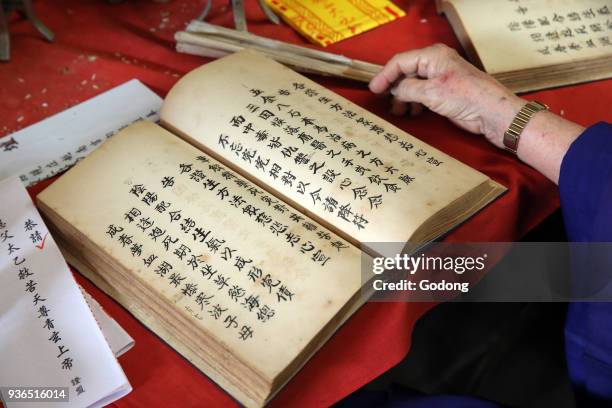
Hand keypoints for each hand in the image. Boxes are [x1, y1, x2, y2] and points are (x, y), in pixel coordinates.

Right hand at [369, 43, 524, 148]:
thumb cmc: (467, 97)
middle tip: (385, 102)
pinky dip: (414, 103)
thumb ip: (408, 89)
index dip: (385, 75)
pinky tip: (412, 112)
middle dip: (394, 88)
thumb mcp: (431, 92)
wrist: (492, 113)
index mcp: (433, 56)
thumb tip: (395, 90)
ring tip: (399, 112)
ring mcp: (440, 78)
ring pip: (412, 85)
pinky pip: (422, 94)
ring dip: (403, 98)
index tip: (374, 89)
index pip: (401, 62)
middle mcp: (435, 64)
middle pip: (406, 73)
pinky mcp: (444, 93)